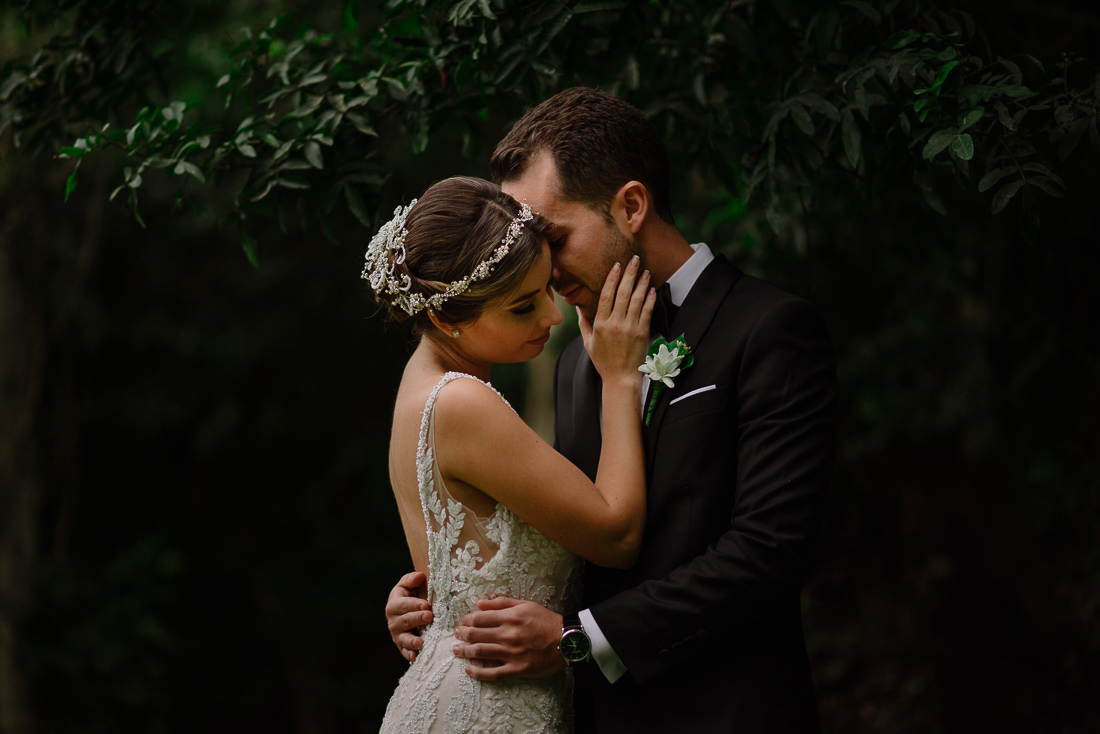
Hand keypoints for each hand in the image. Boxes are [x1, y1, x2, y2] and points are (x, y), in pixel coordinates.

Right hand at [385, 571, 432, 662]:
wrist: (409, 609)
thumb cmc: (411, 594)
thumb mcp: (409, 584)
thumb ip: (412, 579)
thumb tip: (420, 576)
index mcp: (394, 604)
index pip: (403, 604)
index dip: (414, 605)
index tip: (426, 605)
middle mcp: (393, 620)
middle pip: (405, 621)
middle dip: (417, 619)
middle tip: (429, 616)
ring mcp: (397, 634)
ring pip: (403, 638)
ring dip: (412, 641)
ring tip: (420, 642)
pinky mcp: (402, 645)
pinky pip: (404, 652)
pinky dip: (409, 654)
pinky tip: (416, 656)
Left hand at [452, 597, 566, 680]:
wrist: (567, 641)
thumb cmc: (546, 621)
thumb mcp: (526, 605)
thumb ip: (502, 603)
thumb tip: (480, 603)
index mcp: (511, 617)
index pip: (479, 618)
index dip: (467, 620)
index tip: (463, 621)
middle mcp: (508, 634)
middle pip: (476, 634)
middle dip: (462, 634)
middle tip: (457, 634)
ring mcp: (512, 653)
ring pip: (480, 652)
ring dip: (464, 651)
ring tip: (456, 650)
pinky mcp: (517, 669)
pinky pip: (493, 673)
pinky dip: (478, 673)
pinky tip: (469, 670)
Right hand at [580, 255, 654, 385]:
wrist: (621, 379)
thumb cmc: (604, 361)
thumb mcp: (588, 343)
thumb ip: (583, 324)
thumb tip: (577, 308)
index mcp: (600, 324)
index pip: (606, 295)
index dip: (612, 278)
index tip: (616, 265)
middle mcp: (615, 324)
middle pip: (622, 293)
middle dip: (629, 273)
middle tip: (634, 259)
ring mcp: (629, 328)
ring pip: (636, 299)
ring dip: (641, 283)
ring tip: (645, 271)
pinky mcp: (642, 333)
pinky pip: (647, 311)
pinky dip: (649, 299)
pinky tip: (651, 289)